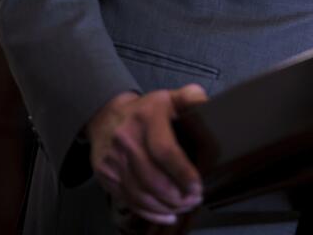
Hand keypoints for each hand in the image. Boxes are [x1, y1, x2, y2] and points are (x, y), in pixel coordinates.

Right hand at [87, 84, 207, 224]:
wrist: (106, 116)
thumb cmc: (144, 111)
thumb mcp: (168, 98)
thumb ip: (189, 98)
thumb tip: (207, 104)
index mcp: (147, 117)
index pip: (165, 151)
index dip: (183, 173)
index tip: (197, 186)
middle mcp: (126, 139)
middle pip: (152, 178)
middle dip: (177, 196)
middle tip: (194, 200)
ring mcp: (113, 159)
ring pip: (140, 193)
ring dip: (165, 206)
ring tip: (183, 207)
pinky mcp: (106, 175)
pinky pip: (128, 199)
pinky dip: (149, 212)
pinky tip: (166, 214)